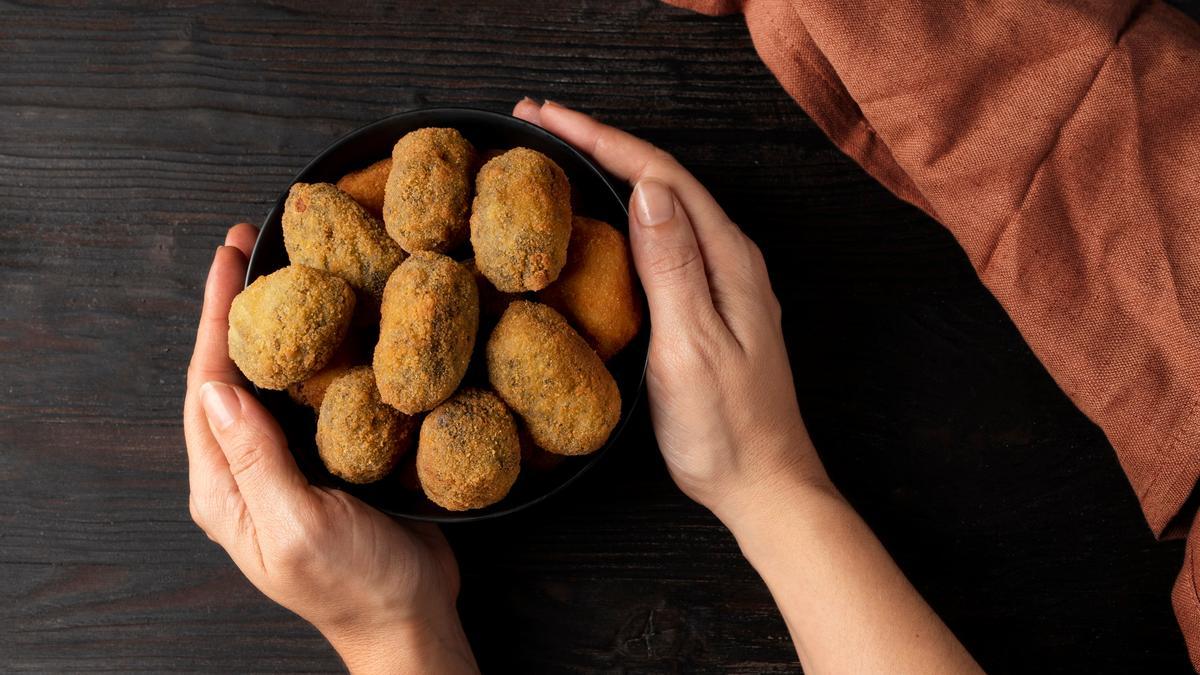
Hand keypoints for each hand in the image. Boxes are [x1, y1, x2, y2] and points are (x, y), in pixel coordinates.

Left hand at [182, 225, 475, 674]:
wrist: (409, 617)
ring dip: (278, 325)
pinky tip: (338, 325)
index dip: (216, 318)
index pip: (207, 387)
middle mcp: (246, 471)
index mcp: (225, 488)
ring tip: (291, 270)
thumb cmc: (355, 585)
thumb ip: (257, 460)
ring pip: (272, 381)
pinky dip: (318, 354)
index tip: (228, 260)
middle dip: (238, 309)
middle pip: (231, 374)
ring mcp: (285, 465)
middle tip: (254, 246)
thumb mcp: (301, 525)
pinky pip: (312, 397)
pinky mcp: (326, 461)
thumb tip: (219, 388)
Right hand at [512, 99, 833, 519]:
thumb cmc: (728, 427)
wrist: (761, 484)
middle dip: (597, 143)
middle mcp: (727, 258)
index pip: (659, 175)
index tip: (547, 118)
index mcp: (727, 258)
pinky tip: (594, 218)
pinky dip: (619, 216)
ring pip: (658, 206)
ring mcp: (717, 280)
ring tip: (554, 154)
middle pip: (658, 179)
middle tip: (536, 123)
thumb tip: (647, 191)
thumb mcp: (694, 346)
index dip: (601, 139)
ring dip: (607, 172)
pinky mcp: (703, 304)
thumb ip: (673, 268)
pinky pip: (658, 240)